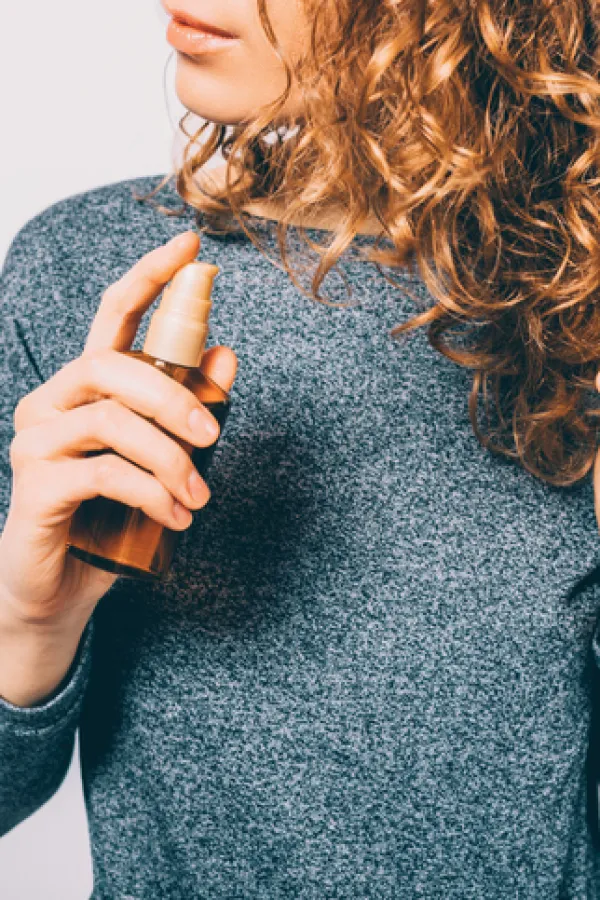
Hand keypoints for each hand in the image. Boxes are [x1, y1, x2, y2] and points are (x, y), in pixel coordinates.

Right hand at [0, 231, 236, 633]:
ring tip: (199, 496)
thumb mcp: (164, 458)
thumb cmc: (113, 516)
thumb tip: (227, 353)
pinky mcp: (35, 485)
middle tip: (215, 435)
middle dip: (175, 396)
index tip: (189, 245)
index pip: (112, 315)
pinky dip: (150, 491)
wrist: (63, 588)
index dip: (149, 277)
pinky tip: (175, 517)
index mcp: (86, 387)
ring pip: (110, 419)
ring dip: (169, 456)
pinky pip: (101, 472)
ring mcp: (37, 441)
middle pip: (112, 365)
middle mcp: (53, 402)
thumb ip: (190, 407)